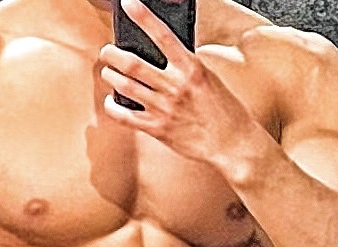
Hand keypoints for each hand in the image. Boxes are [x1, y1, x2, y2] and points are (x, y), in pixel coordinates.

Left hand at [98, 0, 253, 161]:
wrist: (231, 143)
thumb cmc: (223, 110)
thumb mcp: (208, 78)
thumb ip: (184, 67)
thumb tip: (160, 57)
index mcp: (191, 68)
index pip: (162, 35)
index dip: (143, 17)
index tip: (128, 4)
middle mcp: (175, 86)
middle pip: (133, 64)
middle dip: (112, 54)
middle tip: (106, 51)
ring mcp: (164, 108)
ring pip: (125, 86)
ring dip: (110, 77)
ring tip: (107, 72)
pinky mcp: (157, 129)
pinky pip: (125, 116)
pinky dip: (113, 107)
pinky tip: (110, 101)